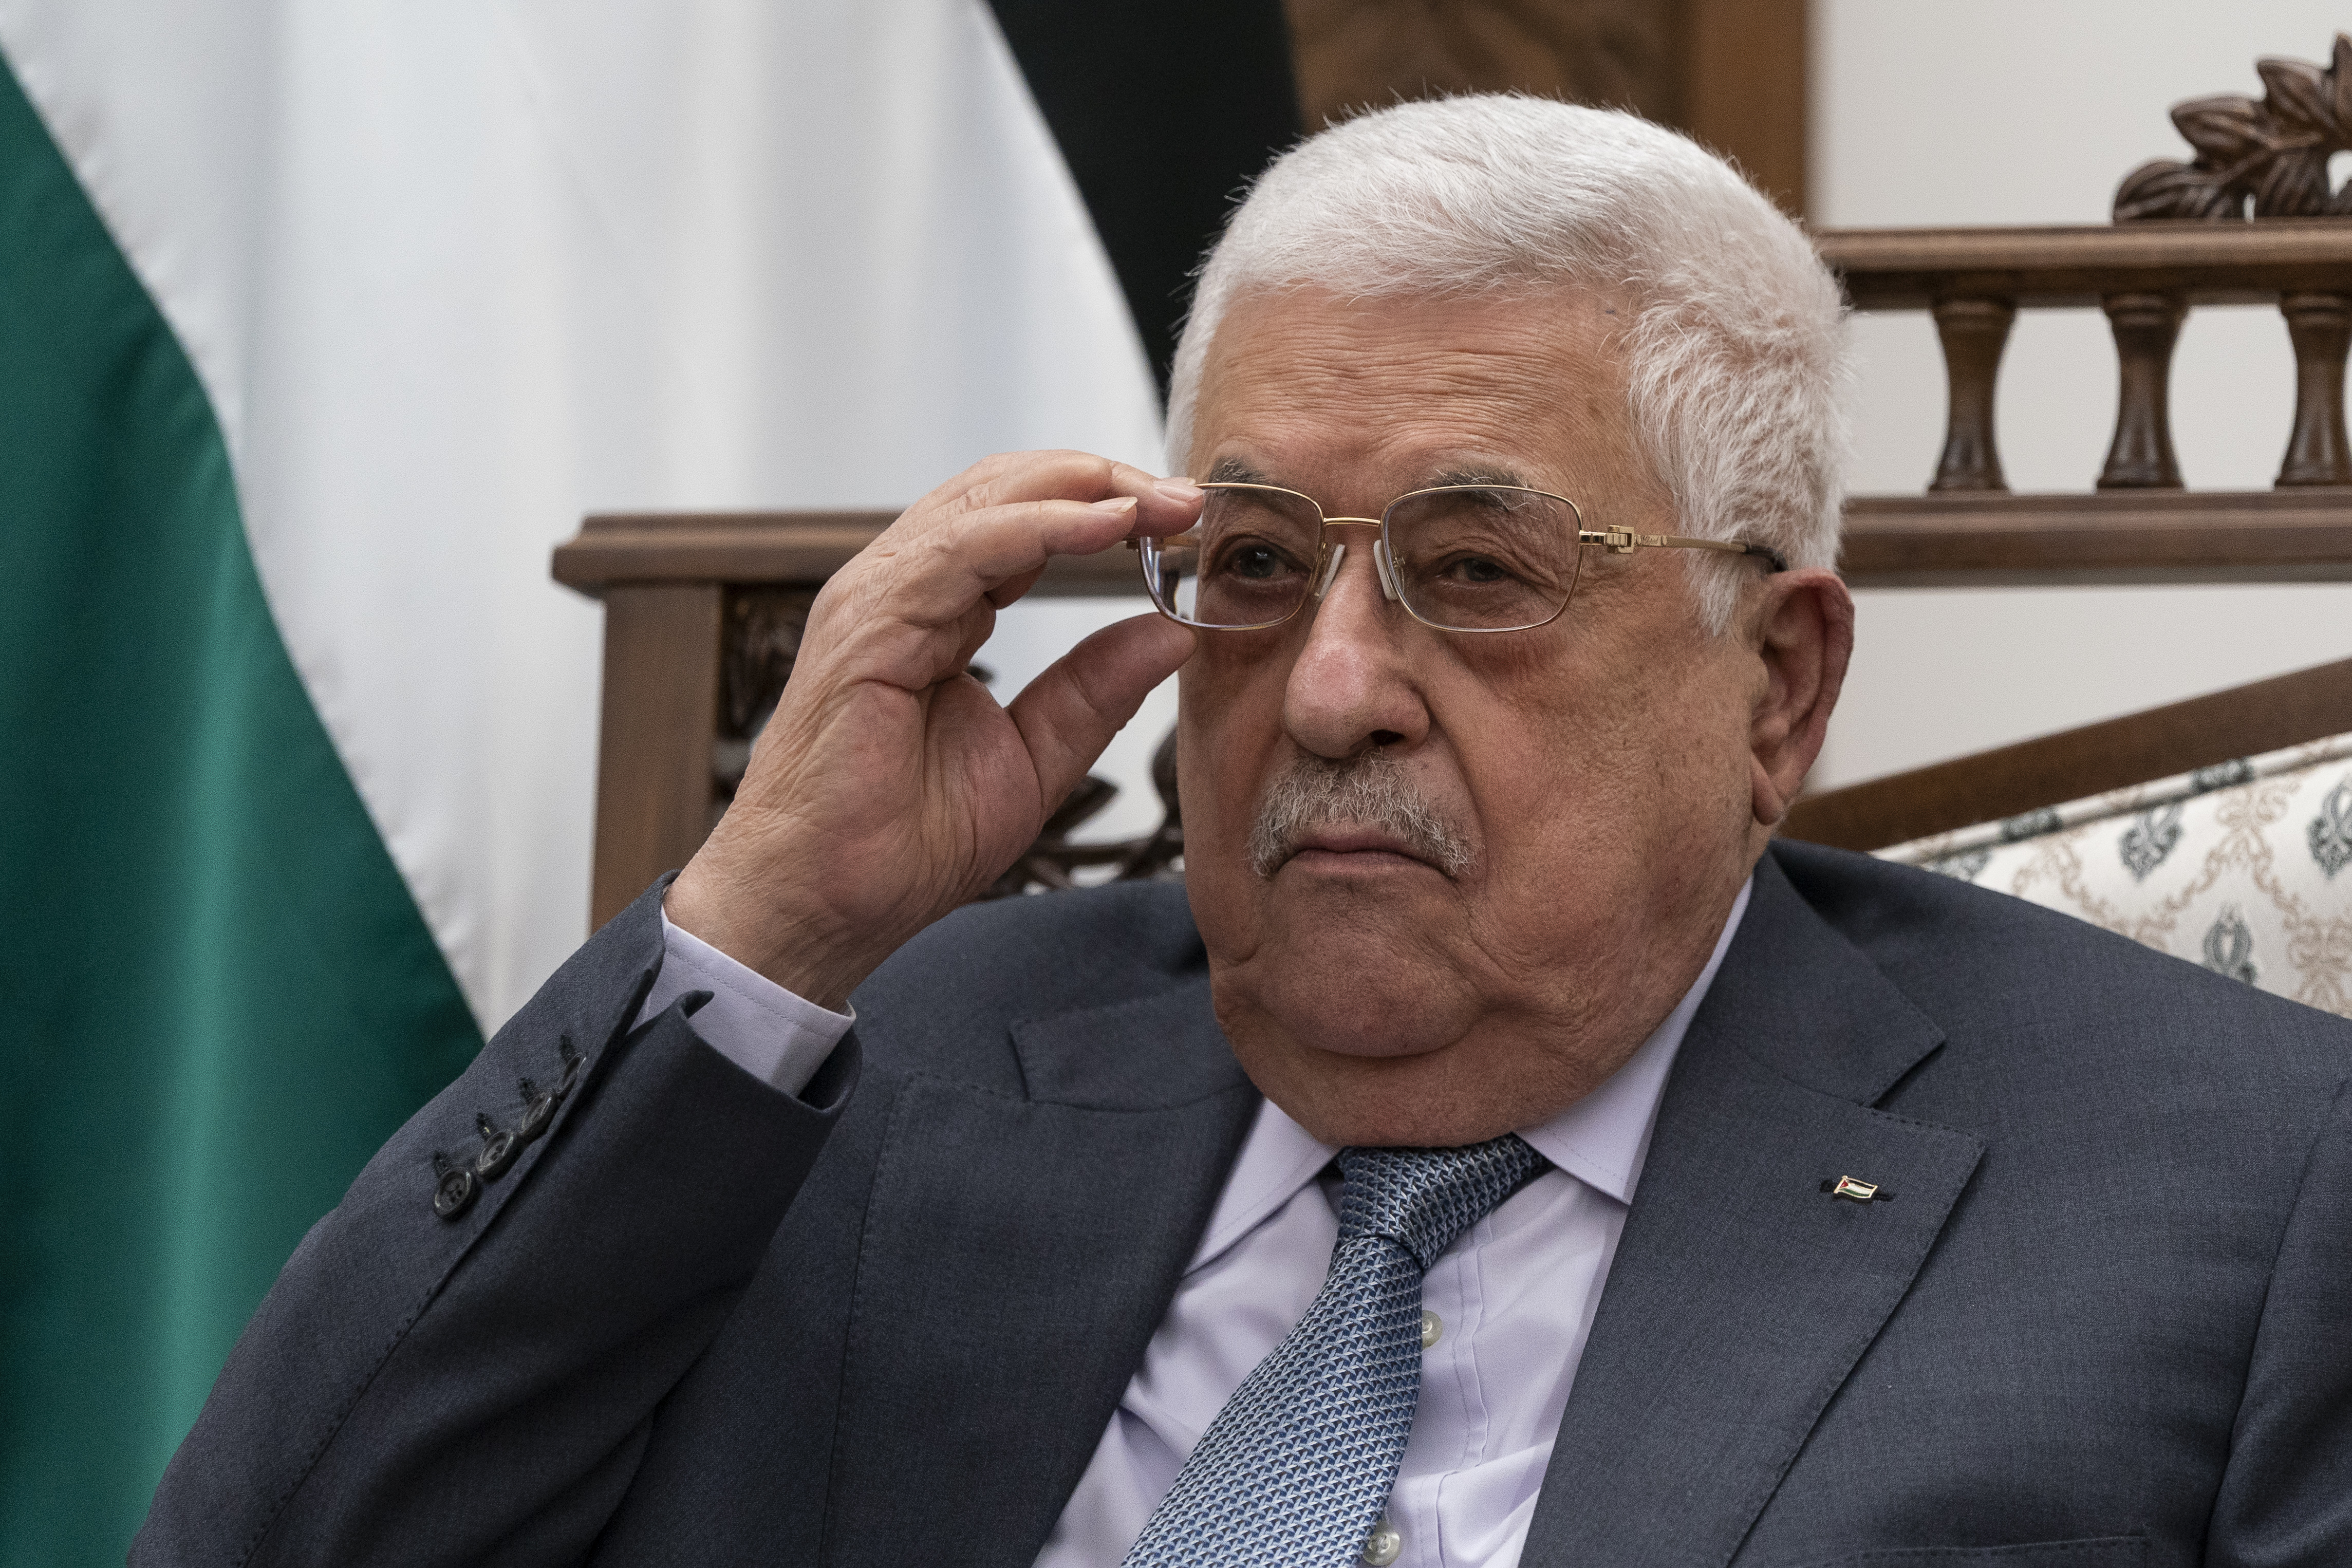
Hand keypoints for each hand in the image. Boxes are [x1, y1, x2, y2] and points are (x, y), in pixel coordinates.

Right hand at [665, 451, 1201, 1008]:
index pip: (1022, 525)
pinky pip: (965, 550)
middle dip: (1103, 482)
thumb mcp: (1032, 759)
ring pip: (985, 503)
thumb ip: (1094, 691)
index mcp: (935, 613)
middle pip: (1006, 492)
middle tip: (1184, 497)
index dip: (1103, 511)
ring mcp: (877, 599)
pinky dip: (1042, 528)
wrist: (819, 905)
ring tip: (1159, 500)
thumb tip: (1171, 632)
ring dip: (1083, 491)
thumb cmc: (895, 846)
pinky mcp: (868, 623)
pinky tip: (1105, 527)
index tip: (1181, 521)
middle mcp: (901, 590)